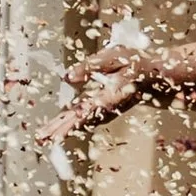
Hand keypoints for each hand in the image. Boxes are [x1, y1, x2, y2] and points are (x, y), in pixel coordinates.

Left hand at [44, 53, 160, 144]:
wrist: (154, 76)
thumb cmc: (136, 63)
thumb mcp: (114, 56)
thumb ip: (90, 67)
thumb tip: (68, 77)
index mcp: (110, 95)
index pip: (87, 112)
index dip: (71, 123)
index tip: (57, 134)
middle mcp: (106, 108)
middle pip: (80, 121)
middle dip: (60, 130)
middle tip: (41, 138)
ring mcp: (104, 110)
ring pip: (80, 122)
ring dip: (61, 129)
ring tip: (43, 137)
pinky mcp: (102, 109)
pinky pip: (83, 119)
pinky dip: (68, 124)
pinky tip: (56, 129)